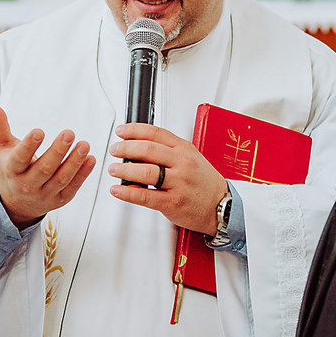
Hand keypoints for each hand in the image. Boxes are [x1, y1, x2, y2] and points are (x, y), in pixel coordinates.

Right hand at [0, 104, 94, 227]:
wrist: (15, 202)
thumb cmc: (9, 168)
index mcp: (12, 171)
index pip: (20, 159)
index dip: (29, 146)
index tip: (39, 131)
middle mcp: (27, 185)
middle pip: (44, 169)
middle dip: (57, 152)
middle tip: (69, 133)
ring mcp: (44, 194)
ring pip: (61, 179)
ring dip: (74, 162)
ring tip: (84, 145)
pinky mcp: (60, 199)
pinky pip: (73, 187)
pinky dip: (83, 174)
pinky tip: (91, 159)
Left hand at [107, 123, 226, 233]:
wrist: (222, 206)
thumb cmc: (204, 183)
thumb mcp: (191, 158)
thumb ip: (169, 151)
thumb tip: (140, 146)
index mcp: (184, 149)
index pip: (155, 133)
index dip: (134, 130)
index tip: (121, 132)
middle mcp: (182, 164)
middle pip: (147, 149)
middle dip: (125, 148)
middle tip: (114, 150)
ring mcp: (178, 183)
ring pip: (145, 172)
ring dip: (124, 169)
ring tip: (114, 169)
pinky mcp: (173, 202)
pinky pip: (145, 196)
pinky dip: (128, 192)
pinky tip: (118, 190)